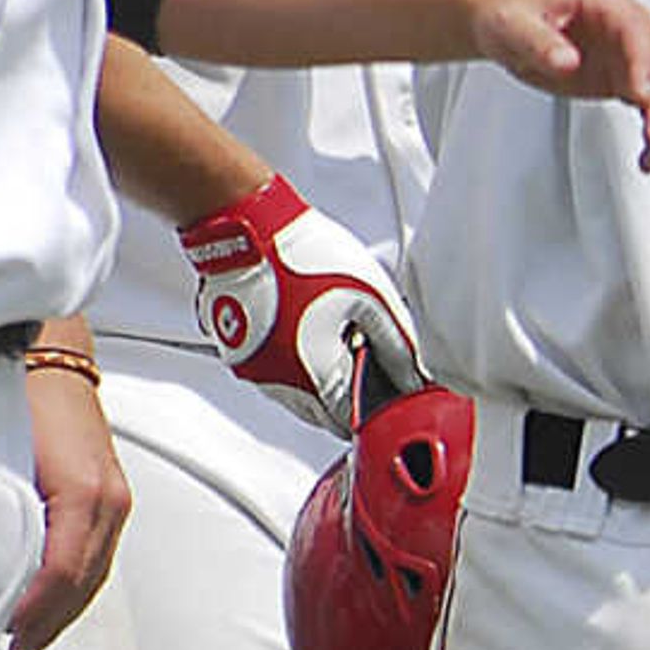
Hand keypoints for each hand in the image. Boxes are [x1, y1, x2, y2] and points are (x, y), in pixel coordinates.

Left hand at [12, 351, 128, 649]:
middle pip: (86, 580)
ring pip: (96, 569)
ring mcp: (115, 493)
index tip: (8, 640)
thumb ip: (2, 520)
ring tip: (30, 632)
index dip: (36, 616)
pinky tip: (50, 590)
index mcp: (87, 494)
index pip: (64, 576)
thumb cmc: (17, 391)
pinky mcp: (110, 488)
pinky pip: (98, 549)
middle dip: (52, 621)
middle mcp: (110, 498)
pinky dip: (77, 578)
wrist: (47, 348)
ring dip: (65, 604)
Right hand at [181, 176, 422, 431]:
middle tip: (367, 367)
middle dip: (347, 397)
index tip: (386, 403)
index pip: (347, 420)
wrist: (249, 229)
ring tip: (338, 340)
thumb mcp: (372, 298)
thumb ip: (397, 343)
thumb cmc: (304, 256)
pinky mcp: (236, 349)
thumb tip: (413, 373)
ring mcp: (251, 366)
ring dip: (318, 381)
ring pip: (294, 394)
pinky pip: (271, 373)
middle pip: (319, 412)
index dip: (371, 413)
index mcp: (311, 373)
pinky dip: (292, 365)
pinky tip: (308, 333)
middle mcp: (275, 379)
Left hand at [470, 0, 649, 170]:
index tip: (642, 94)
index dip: (646, 61)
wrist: (507, 23)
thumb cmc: (510, 14)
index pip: (639, 29)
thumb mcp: (512, 25)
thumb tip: (567, 63)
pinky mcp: (627, 77)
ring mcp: (631, 53)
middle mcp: (628, 25)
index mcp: (605, 1)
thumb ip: (539, 44)